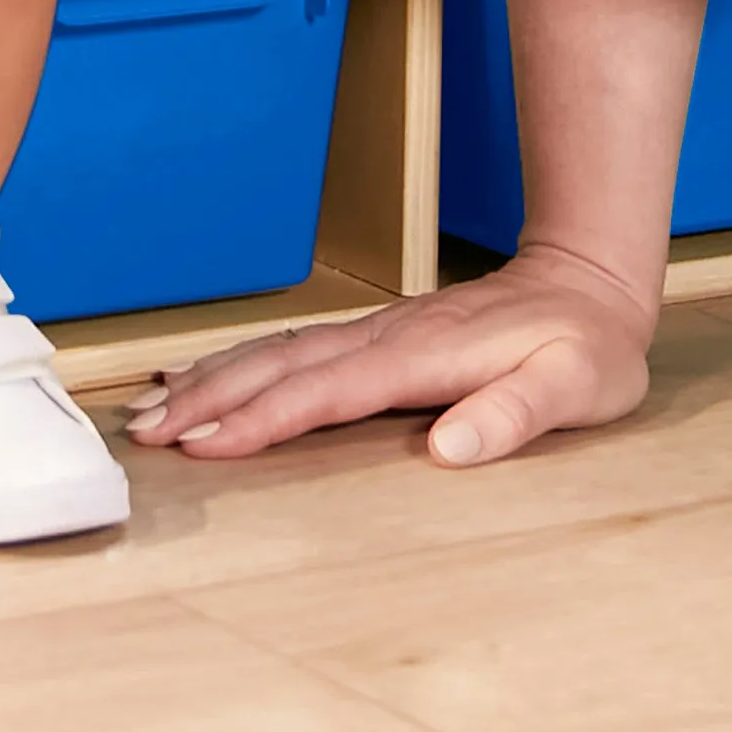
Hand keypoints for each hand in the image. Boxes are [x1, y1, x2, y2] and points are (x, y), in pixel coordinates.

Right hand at [124, 246, 660, 468]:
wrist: (585, 283)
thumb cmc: (586, 346)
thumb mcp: (575, 386)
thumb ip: (513, 414)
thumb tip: (446, 448)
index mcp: (420, 357)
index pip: (325, 392)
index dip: (261, 419)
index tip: (204, 440)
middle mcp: (382, 338)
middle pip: (278, 367)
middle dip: (206, 398)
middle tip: (145, 432)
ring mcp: (372, 333)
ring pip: (273, 354)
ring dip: (209, 379)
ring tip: (150, 407)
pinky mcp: (372, 338)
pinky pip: (289, 352)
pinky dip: (237, 364)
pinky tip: (207, 376)